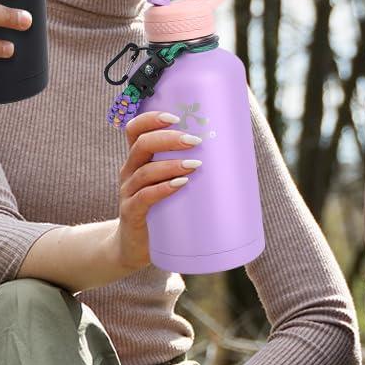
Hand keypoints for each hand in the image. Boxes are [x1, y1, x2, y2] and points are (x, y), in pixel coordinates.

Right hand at [114, 110, 202, 272]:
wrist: (135, 247)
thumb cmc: (160, 211)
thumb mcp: (171, 185)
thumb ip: (191, 170)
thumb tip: (236, 158)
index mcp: (138, 159)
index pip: (135, 129)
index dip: (151, 118)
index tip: (176, 116)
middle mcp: (130, 171)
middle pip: (141, 144)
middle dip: (169, 139)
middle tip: (195, 140)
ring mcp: (128, 192)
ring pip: (145, 171)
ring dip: (171, 164)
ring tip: (195, 165)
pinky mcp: (131, 213)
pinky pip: (144, 197)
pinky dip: (163, 188)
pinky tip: (180, 184)